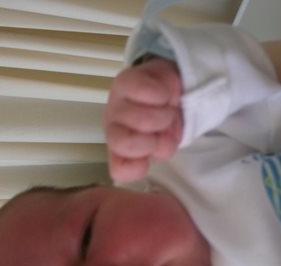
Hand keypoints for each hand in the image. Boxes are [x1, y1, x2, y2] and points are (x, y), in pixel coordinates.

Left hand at [103, 58, 182, 181]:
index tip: (154, 153)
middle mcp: (113, 128)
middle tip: (162, 131)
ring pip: (142, 119)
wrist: (164, 86)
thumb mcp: (166, 141)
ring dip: (164, 117)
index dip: (139, 166)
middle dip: (153, 140)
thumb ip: (162, 147)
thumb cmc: (161, 119)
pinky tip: (162, 94)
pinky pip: (148, 93)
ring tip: (166, 111)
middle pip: (124, 143)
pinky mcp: (125, 81)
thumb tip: (160, 145)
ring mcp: (116, 104)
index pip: (120, 170)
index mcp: (121, 150)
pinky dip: (163, 96)